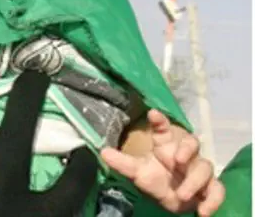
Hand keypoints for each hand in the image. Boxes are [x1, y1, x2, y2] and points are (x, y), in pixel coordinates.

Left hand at [101, 110, 224, 215]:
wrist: (170, 201)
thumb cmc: (155, 179)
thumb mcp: (137, 172)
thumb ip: (122, 163)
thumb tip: (103, 152)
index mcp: (165, 146)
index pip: (164, 130)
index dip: (160, 121)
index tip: (153, 114)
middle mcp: (184, 155)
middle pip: (192, 143)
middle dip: (187, 149)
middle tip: (177, 160)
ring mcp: (198, 171)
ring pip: (205, 168)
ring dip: (195, 181)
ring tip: (182, 194)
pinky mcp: (209, 188)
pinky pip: (218, 190)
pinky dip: (213, 200)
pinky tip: (202, 210)